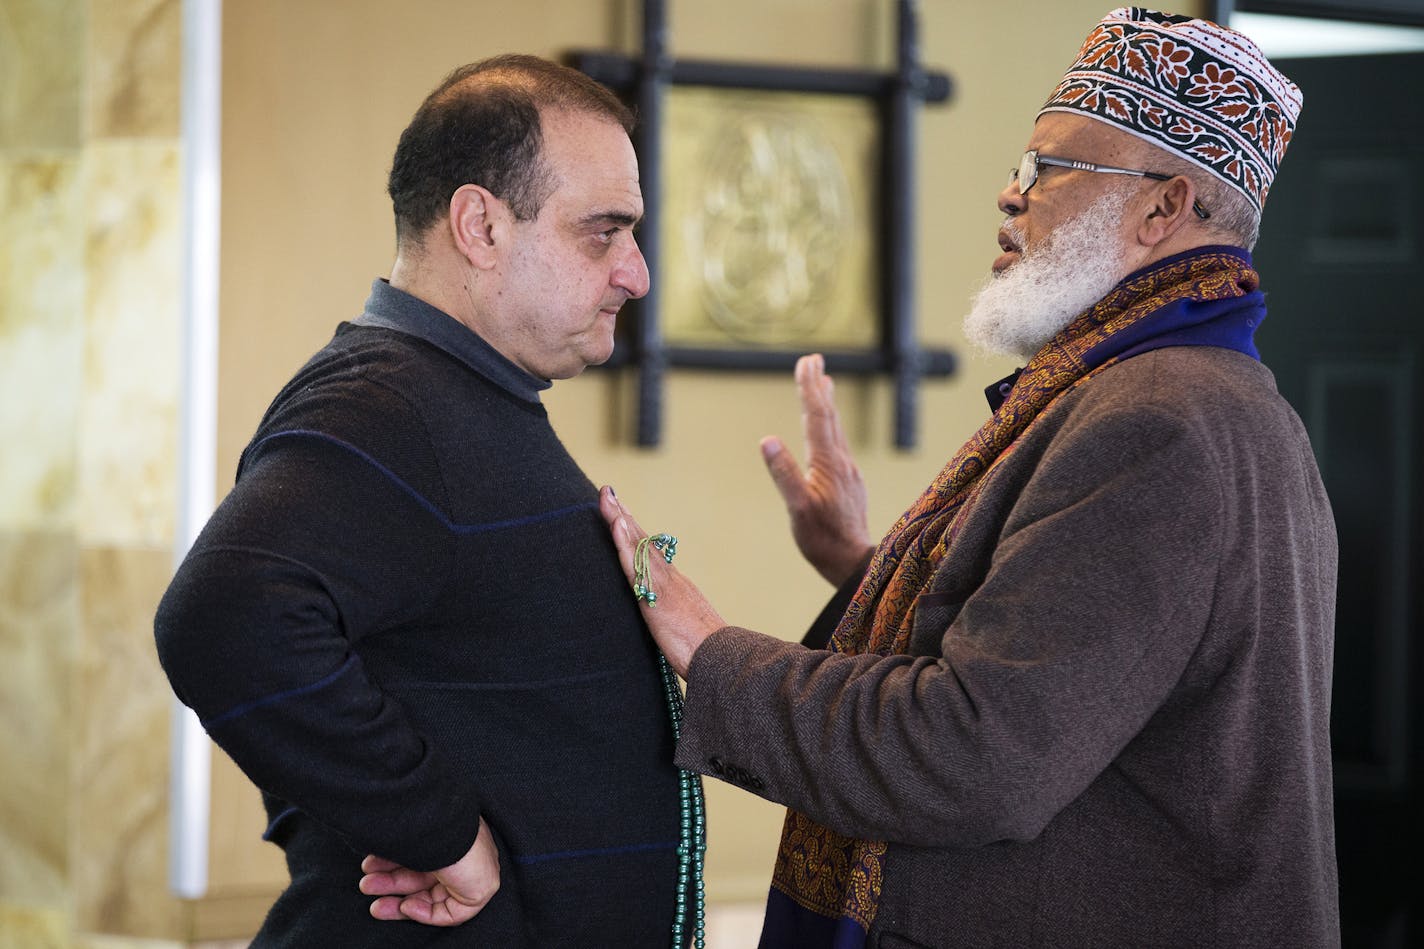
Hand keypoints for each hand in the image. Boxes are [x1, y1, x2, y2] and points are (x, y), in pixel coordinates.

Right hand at [360, 817, 499, 925]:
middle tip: (366, 885)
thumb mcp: (404, 833)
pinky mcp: (480, 891)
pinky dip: (425, 913)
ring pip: (433, 896)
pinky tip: (406, 906)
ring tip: (374, 903)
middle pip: (424, 876)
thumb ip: (395, 843)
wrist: (446, 827)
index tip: (371, 866)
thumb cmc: (425, 823)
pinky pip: (450, 912)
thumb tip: (371, 841)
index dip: (394, 866)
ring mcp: (473, 870)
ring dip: (400, 901)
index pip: (421, 858)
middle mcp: (463, 851)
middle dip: (391, 883)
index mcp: (448, 833)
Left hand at [599, 486, 726, 676]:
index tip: (622, 513)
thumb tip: (672, 623)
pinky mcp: (656, 596)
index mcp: (676, 586)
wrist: (722, 660)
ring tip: (607, 496)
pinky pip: (636, 565)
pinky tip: (617, 524)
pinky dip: (625, 543)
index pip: (652, 553)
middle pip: (644, 541)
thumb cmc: (706, 652)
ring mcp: (664, 584)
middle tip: (607, 491)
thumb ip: (677, 620)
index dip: (635, 532)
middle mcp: (670, 578)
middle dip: (623, 515)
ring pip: (639, 546)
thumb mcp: (688, 630)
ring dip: (620, 519)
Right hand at [761, 354, 873, 585]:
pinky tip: (829, 430)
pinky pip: (838, 443)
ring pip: (836, 429)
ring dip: (828, 403)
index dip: (809, 388)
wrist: (852, 562)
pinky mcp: (849, 482)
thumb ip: (783, 473)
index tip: (805, 362)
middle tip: (813, 359)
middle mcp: (842, 461)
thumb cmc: (822, 539)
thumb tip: (767, 440)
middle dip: (819, 386)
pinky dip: (831, 425)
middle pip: (830, 416)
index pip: (817, 416)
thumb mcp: (797, 508)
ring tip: (825, 382)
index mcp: (828, 463)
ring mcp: (848, 471)